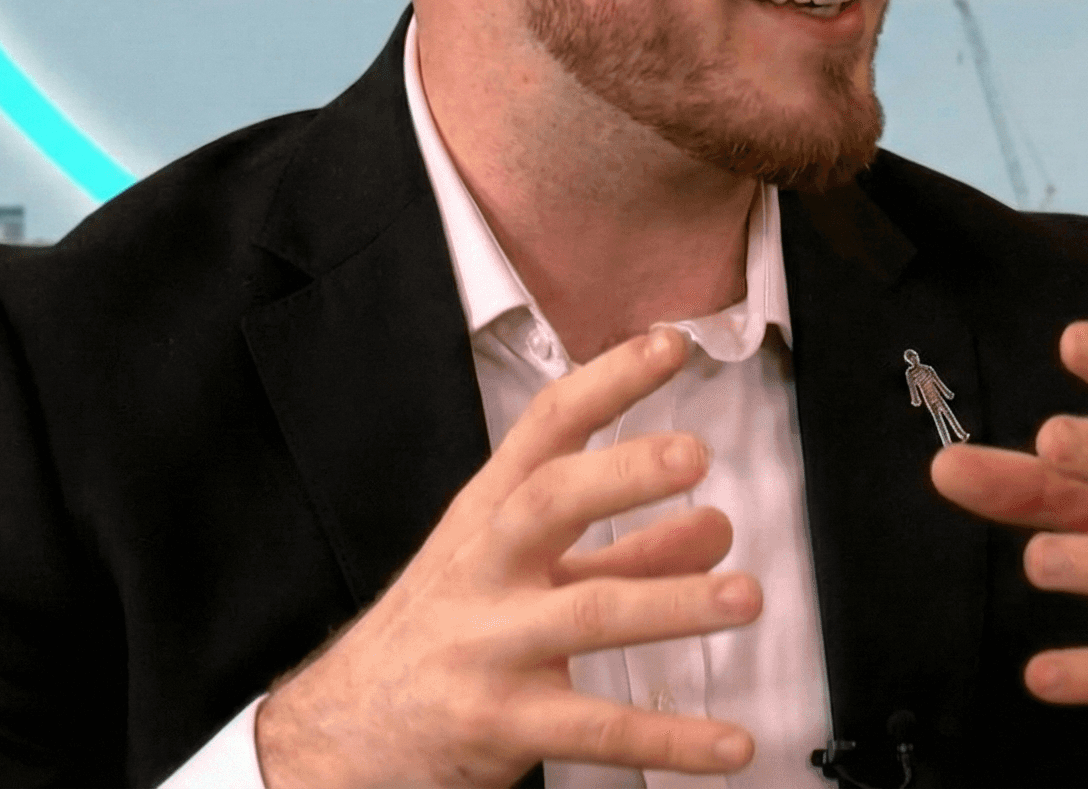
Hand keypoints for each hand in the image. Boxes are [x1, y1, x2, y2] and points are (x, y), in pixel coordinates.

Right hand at [256, 328, 762, 788]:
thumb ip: (624, 552)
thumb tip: (715, 523)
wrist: (341, 736)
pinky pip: (595, 730)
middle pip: (547, 502)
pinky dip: (671, 739)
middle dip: (621, 473)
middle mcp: (485, 570)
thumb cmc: (439, 640)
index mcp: (488, 518)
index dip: (607, 382)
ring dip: (672, 602)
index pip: (545, 430)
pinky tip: (731, 744)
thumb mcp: (520, 579)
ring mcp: (488, 645)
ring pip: (586, 613)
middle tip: (695, 456)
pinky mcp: (499, 723)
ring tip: (746, 596)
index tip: (669, 343)